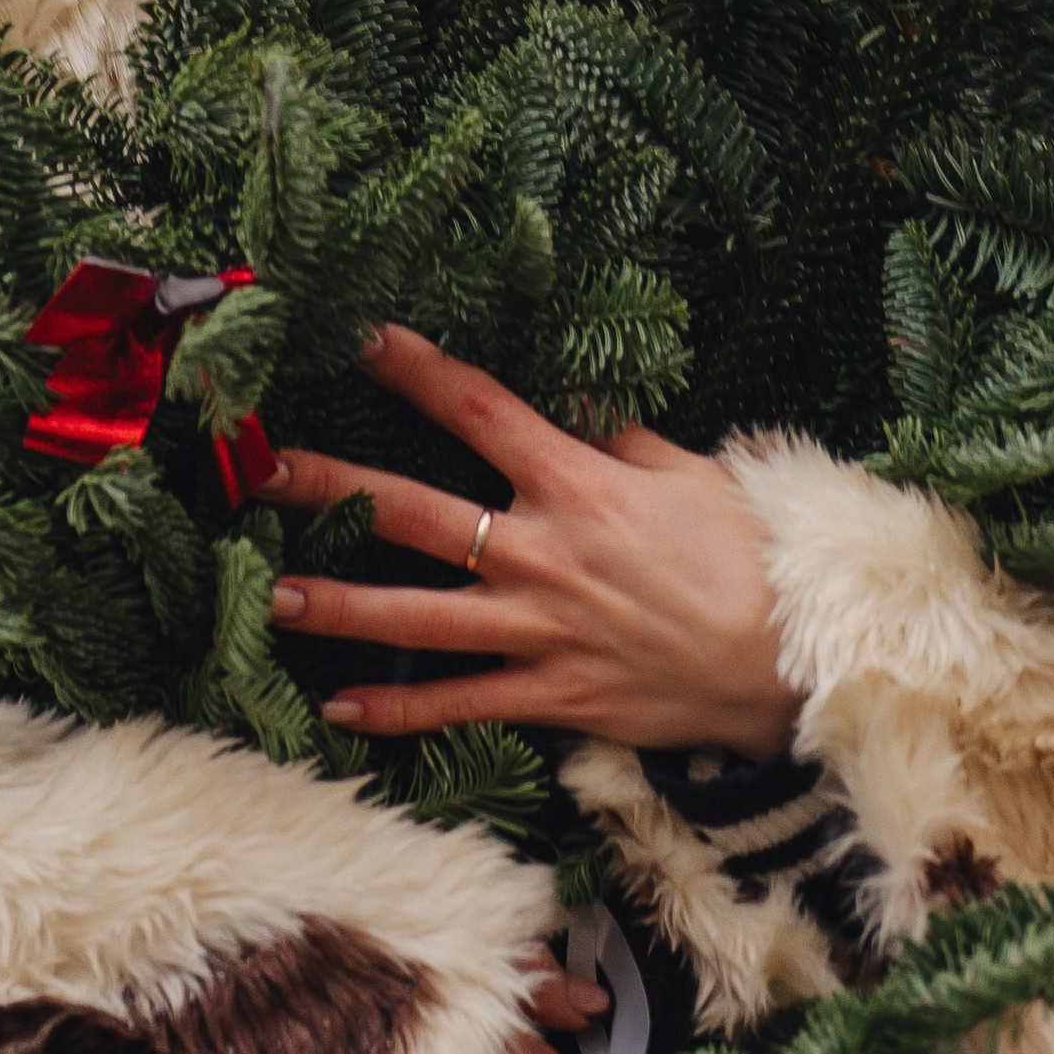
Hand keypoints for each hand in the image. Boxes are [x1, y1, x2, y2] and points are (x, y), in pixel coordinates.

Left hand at [261, 323, 795, 762]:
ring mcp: (540, 629)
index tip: (362, 340)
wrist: (793, 661)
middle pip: (413, 512)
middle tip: (260, 472)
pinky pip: (459, 705)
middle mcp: (543, 553)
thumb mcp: (692, 473)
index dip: (416, 371)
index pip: (478, 409)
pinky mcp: (551, 695)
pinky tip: (339, 709)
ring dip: (339, 607)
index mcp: (577, 484)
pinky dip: (398, 712)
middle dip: (331, 489)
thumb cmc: (750, 556)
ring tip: (275, 596)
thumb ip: (622, 439)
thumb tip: (579, 405)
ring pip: (416, 618)